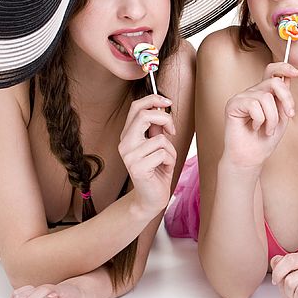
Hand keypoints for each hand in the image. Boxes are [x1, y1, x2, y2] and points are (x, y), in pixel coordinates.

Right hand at [119, 94, 176, 216]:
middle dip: (165, 119)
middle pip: (144, 115)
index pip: (136, 107)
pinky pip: (163, 154)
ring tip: (166, 160)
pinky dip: (170, 160)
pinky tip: (164, 168)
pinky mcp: (137, 167)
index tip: (167, 102)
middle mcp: (125, 143)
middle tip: (172, 131)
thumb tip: (161, 106)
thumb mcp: (157, 145)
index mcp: (128, 135)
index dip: (153, 99)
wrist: (151, 198)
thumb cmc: (157, 170)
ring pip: (160, 139)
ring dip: (171, 150)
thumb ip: (156, 128)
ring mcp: (129, 155)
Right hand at [222, 62, 297, 169]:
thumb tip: (287, 78)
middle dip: (287, 98)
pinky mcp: (233, 104)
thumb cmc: (264, 140)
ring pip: (266, 97)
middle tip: (290, 115)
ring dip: (272, 118)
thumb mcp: (282, 117)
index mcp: (264, 93)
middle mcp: (252, 92)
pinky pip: (254, 105)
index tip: (296, 72)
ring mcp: (242, 97)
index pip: (272, 71)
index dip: (284, 68)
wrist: (251, 157)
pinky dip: (259, 120)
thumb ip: (283, 99)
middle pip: (274, 82)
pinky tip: (253, 127)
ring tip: (267, 129)